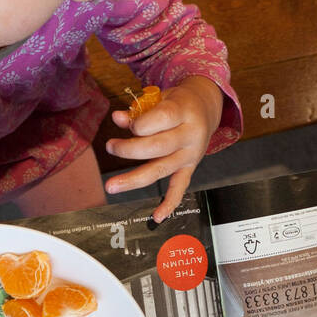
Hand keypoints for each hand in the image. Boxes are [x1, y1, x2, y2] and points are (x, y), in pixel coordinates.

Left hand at [103, 77, 224, 224]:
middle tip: (110, 147)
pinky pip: (180, 188)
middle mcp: (190, 134)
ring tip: (112, 185)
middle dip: (130, 149)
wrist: (206, 108)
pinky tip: (157, 217)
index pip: (162, 118)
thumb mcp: (160, 99)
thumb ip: (138, 111)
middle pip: (158, 146)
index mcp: (184, 111)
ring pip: (161, 169)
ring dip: (134, 178)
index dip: (140, 124)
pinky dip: (169, 204)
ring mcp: (191, 154)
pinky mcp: (190, 168)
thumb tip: (117, 118)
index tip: (128, 124)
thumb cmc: (177, 103)